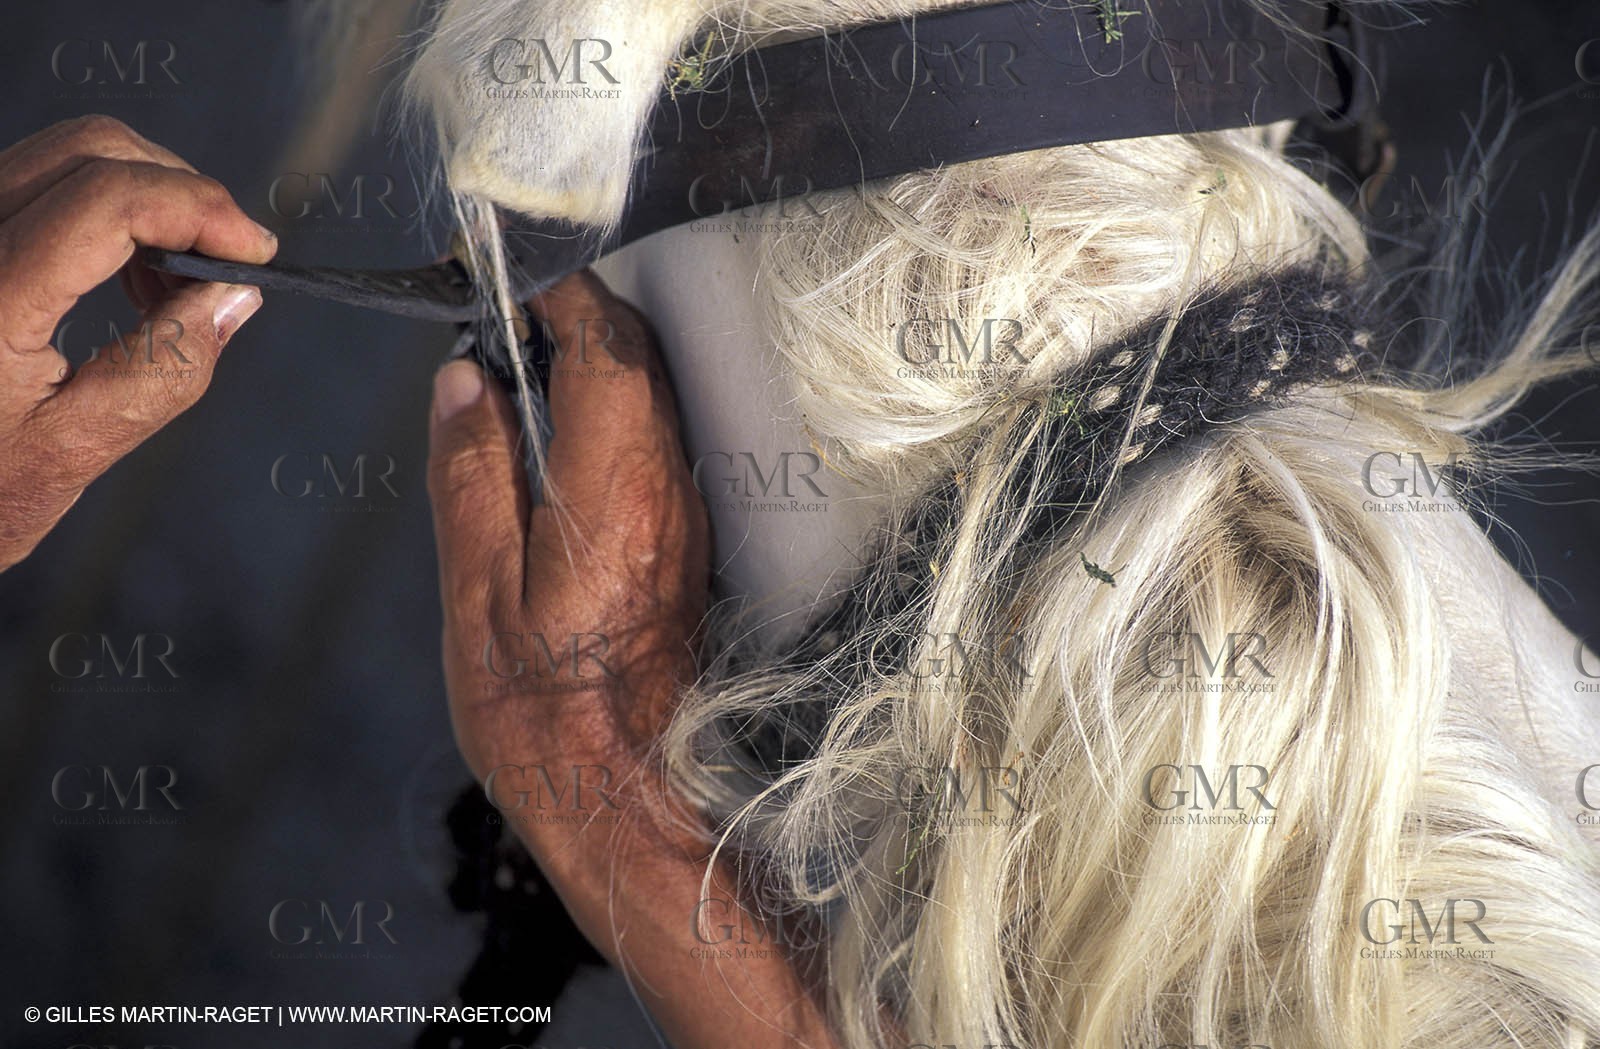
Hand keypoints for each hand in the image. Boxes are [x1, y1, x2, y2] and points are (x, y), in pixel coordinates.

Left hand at [0, 115, 274, 570]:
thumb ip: (162, 371)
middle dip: (180, 191)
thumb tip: (233, 296)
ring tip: (175, 279)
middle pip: (89, 150)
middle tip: (228, 261)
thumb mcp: (71, 454)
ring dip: (145, 196)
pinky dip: (104, 205)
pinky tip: (125, 269)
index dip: (198, 208)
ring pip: (63, 153)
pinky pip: (38, 179)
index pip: (106, 199)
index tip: (254, 252)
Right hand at [427, 270, 838, 1048]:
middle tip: (504, 317)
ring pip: (652, 402)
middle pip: (638, 362)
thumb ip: (471, 471)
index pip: (605, 346)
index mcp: (614, 485)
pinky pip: (655, 448)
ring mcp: (685, 517)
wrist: (617, 785)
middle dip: (577, 319)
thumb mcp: (477, 587)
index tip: (509, 277)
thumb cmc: (537, 704)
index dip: (561, 294)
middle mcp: (667, 489)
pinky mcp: (685, 545)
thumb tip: (464, 383)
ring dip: (595, 367)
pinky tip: (557, 443)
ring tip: (519, 372)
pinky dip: (609, 417)